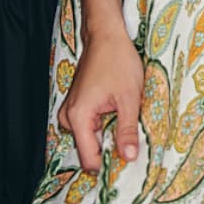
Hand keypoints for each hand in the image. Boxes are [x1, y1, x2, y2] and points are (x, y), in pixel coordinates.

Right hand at [58, 0, 142, 170]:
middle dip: (111, 152)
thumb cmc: (118, 61)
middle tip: (134, 148)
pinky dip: (106, 128)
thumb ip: (127, 130)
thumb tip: (129, 158)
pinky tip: (121, 120)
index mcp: (78, 117)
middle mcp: (69, 117)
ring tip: (130, 131)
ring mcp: (71, 112)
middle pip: (89, 151)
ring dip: (110, 139)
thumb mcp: (129, 97)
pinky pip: (91, 128)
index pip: (89, 159)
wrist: (106, 34)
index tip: (129, 168)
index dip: (109, 166)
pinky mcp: (78, 106)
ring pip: (92, 140)